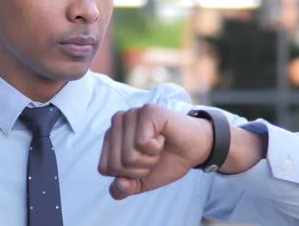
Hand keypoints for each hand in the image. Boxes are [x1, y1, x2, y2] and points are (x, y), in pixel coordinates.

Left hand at [97, 103, 212, 199]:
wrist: (194, 150)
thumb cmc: (166, 161)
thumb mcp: (141, 181)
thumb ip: (124, 188)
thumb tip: (118, 185)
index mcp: (110, 137)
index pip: (104, 168)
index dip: (127, 175)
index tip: (143, 164)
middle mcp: (118, 121)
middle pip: (116, 163)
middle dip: (139, 168)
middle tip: (153, 155)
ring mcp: (131, 114)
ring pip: (128, 154)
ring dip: (149, 159)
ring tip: (158, 146)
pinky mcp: (147, 111)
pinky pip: (142, 142)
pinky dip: (156, 148)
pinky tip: (163, 137)